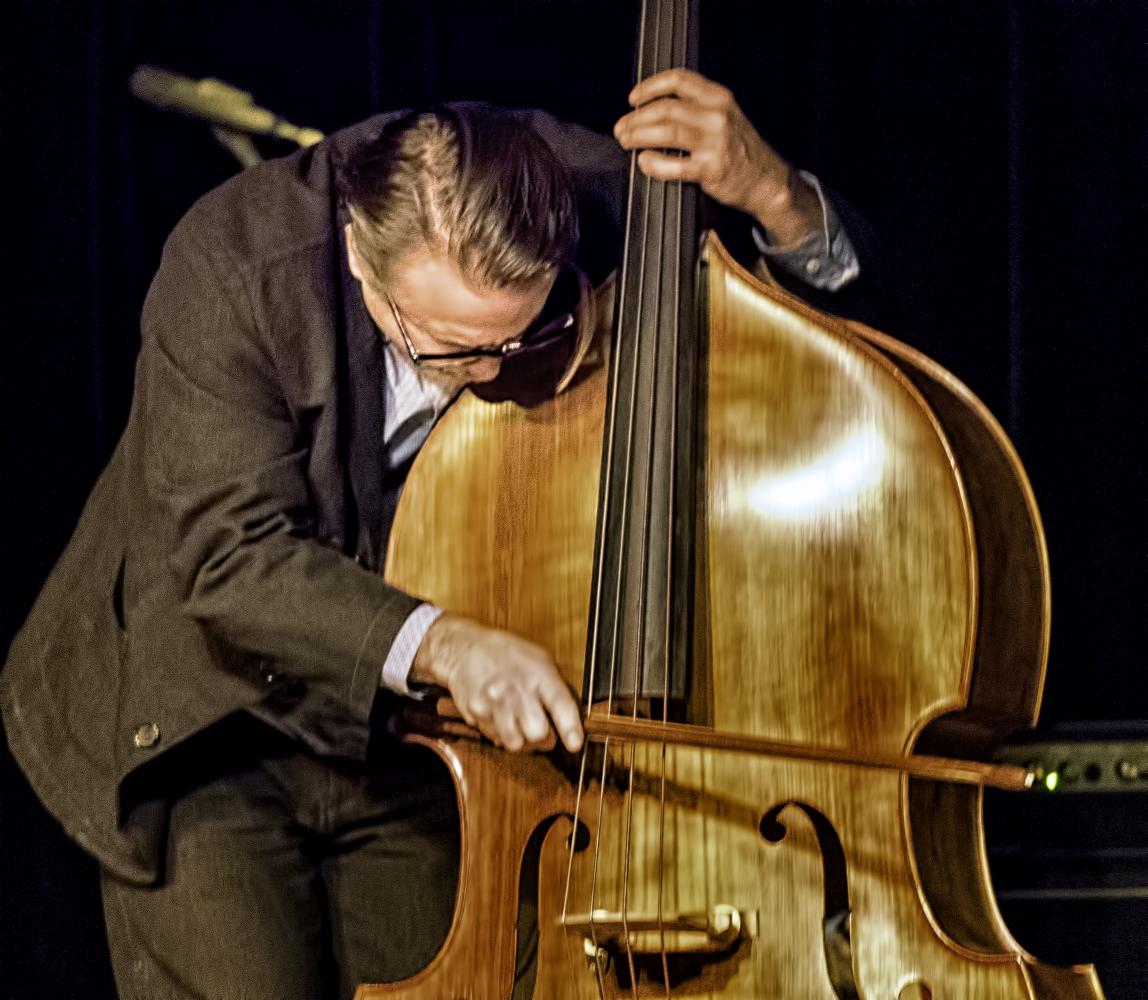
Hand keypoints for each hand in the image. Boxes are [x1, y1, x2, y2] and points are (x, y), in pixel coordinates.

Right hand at [410, 614, 583, 752]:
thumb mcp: (540, 659)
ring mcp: (494, 704)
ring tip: (523, 727)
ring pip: (516, 743)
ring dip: (524, 741)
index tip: (575, 744)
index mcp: (537, 673)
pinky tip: (505, 720)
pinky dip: (504, 736)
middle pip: (538, 733)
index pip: (559, 705)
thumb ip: (555, 687)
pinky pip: (497, 739)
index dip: (570, 729)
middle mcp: (515, 690)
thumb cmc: (506, 653)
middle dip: (546, 739)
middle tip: (545, 732)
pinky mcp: (477, 715)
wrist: (464, 648)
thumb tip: (572, 717)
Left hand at [613, 68, 821, 245]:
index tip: (633, 98)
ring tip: (625, 140)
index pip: (679, 80)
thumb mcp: (724, 116)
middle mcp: (717, 115)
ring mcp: (715, 142)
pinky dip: (653, 163)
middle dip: (637, 117)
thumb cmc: (740, 150)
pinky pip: (673, 164)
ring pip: (667, 131)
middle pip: (666, 107)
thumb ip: (695, 108)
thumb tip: (652, 110)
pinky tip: (644, 161)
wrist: (766, 180)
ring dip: (639, 135)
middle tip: (621, 127)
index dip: (650, 86)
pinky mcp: (711, 168)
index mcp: (718, 97)